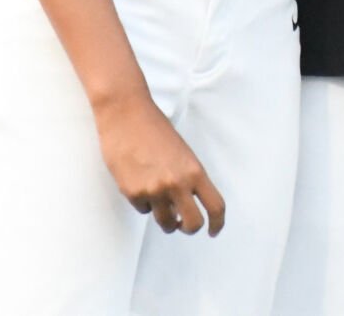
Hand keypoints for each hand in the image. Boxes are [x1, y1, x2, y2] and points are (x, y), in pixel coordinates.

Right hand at [93, 93, 225, 236]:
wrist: (126, 114)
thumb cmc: (153, 127)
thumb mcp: (181, 152)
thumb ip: (187, 178)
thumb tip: (186, 203)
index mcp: (194, 170)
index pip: (215, 206)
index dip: (217, 223)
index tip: (213, 230)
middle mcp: (177, 183)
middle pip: (193, 224)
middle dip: (189, 228)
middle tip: (183, 224)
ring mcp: (155, 190)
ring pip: (167, 224)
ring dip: (165, 219)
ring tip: (159, 203)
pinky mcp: (134, 193)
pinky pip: (143, 210)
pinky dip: (144, 202)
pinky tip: (139, 182)